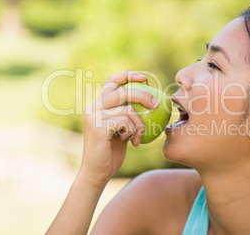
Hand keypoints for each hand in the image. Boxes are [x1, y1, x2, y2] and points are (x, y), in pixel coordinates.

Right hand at [80, 71, 158, 186]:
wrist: (98, 173)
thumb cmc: (112, 153)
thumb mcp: (122, 130)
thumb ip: (128, 116)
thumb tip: (151, 102)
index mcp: (98, 105)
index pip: (112, 81)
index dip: (128, 75)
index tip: (145, 79)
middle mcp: (93, 107)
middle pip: (122, 91)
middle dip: (142, 95)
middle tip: (156, 105)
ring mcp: (94, 116)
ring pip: (128, 108)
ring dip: (140, 123)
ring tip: (138, 136)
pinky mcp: (97, 126)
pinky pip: (125, 121)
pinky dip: (134, 130)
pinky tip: (131, 141)